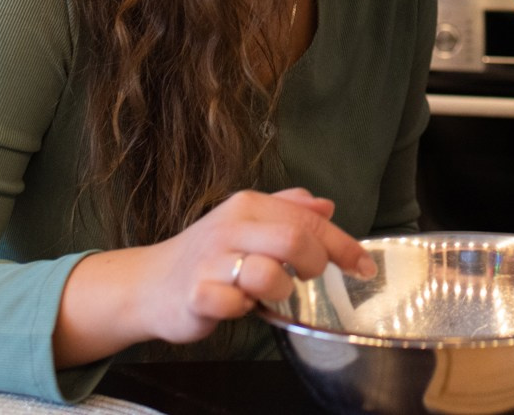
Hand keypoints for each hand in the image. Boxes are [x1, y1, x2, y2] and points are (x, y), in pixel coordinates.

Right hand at [54, 187, 374, 363]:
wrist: (151, 283)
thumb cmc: (208, 255)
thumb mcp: (247, 222)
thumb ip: (288, 209)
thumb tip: (327, 203)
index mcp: (248, 206)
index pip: (307, 218)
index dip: (342, 243)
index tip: (363, 266)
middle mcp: (230, 227)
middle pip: (294, 239)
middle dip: (315, 262)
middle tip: (311, 276)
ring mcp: (211, 261)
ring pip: (268, 273)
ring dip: (279, 289)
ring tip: (269, 291)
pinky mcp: (196, 294)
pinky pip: (234, 305)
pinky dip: (244, 309)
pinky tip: (237, 305)